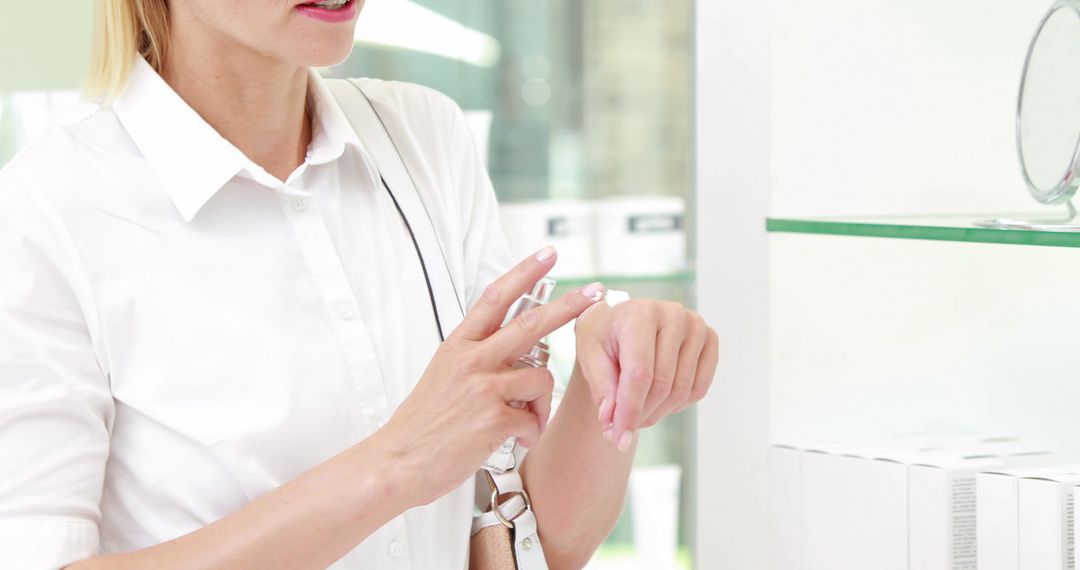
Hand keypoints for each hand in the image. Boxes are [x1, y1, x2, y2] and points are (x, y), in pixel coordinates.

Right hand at [372, 247, 603, 505]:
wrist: (398, 462)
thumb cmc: (422, 425)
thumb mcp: (443, 375)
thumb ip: (476, 358)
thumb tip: (515, 355)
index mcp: (458, 346)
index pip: (495, 298)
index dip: (524, 273)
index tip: (547, 255)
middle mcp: (471, 360)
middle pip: (531, 324)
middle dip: (568, 306)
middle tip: (595, 291)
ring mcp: (483, 388)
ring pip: (541, 378)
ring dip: (542, 404)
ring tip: (525, 421)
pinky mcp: (494, 419)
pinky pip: (534, 420)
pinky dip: (531, 433)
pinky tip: (514, 441)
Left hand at [574, 299, 718, 449]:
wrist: (619, 320)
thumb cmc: (602, 336)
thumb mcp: (590, 357)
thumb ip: (602, 389)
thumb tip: (612, 424)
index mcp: (639, 314)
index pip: (640, 373)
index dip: (630, 410)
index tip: (618, 440)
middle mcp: (673, 314)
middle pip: (662, 384)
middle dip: (640, 415)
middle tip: (622, 428)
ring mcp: (696, 326)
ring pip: (681, 390)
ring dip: (657, 412)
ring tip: (636, 411)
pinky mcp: (710, 340)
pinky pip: (699, 388)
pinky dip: (677, 404)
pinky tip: (658, 400)